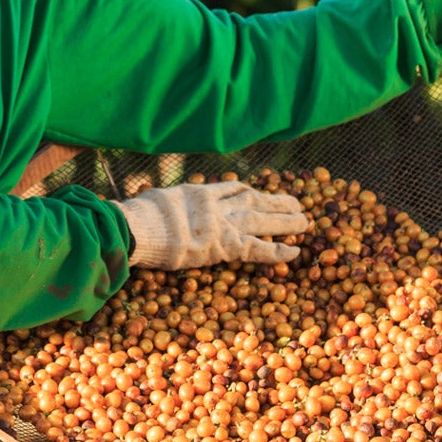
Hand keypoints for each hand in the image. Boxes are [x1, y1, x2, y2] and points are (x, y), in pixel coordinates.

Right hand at [115, 181, 310, 270]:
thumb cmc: (136, 217)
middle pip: (253, 200)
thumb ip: (157, 203)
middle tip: (296, 202)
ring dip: (285, 220)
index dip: (248, 191)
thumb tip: (142, 206)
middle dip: (275, 202)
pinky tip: (294, 252)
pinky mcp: (224, 245)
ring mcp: (222, 224)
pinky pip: (257, 248)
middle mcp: (215, 206)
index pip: (230, 189)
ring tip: (305, 221)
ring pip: (261, 219)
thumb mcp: (149, 201)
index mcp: (198, 193)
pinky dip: (277, 251)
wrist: (139, 227)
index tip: (259, 192)